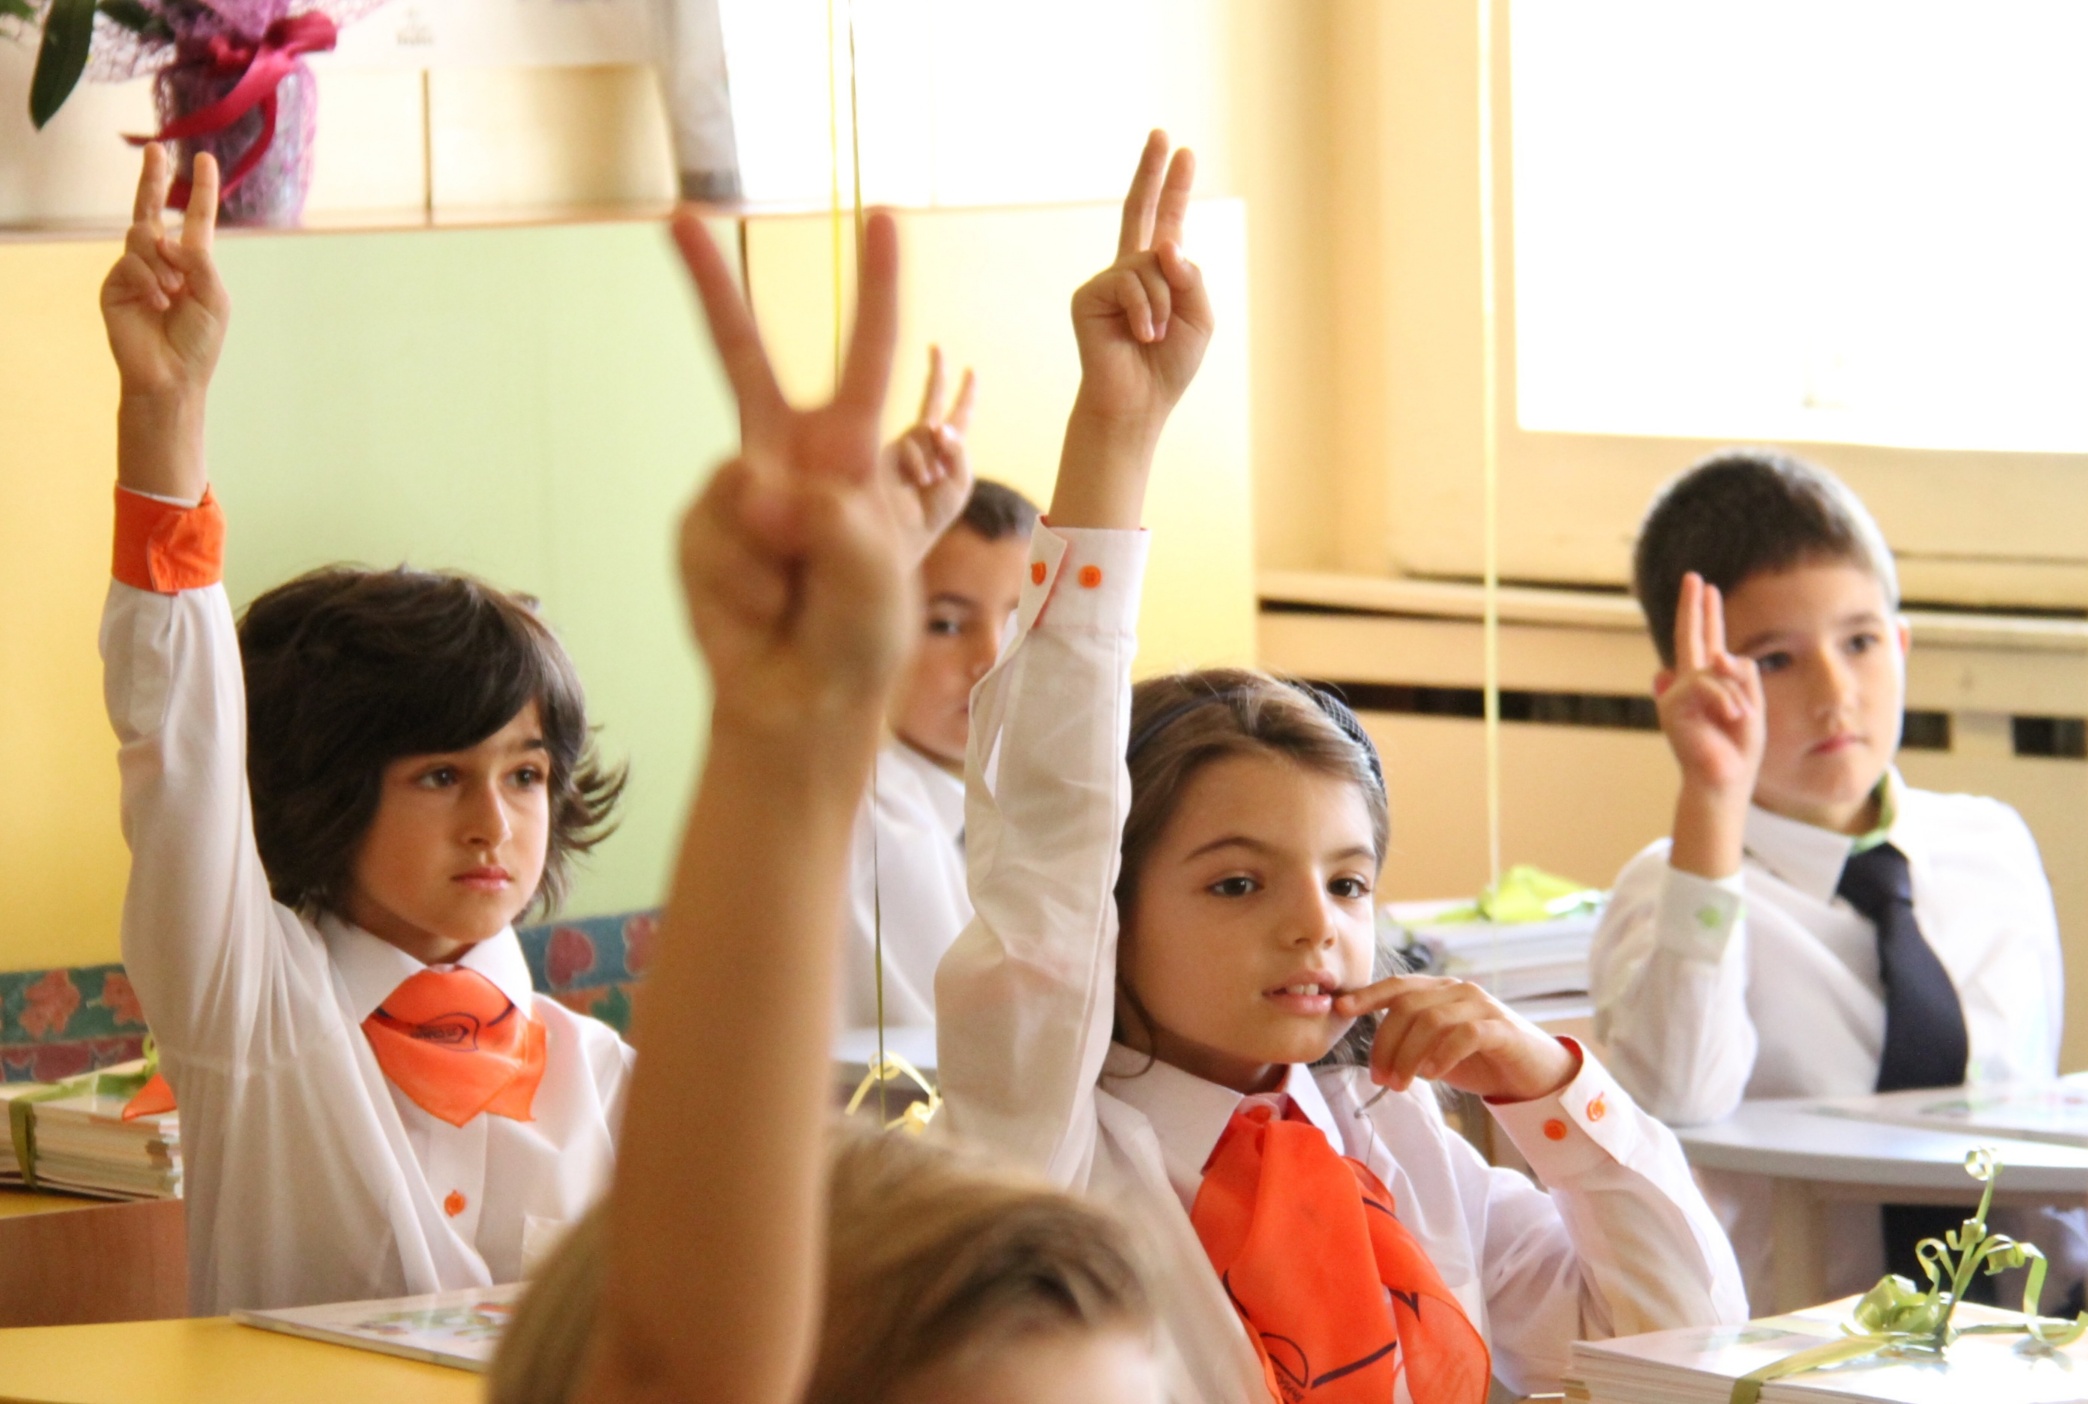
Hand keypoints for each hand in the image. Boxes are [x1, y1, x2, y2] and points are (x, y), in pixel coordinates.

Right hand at [103, 144, 226, 405]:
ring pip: (143, 237)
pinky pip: (131, 262)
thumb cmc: (199, 342)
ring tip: (172, 294)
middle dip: (153, 178)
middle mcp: (161, 262)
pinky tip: (157, 303)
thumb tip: (166, 236)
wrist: (172, 376)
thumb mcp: (213, 296)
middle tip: (157, 149)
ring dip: (164, 264)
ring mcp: (134, 271)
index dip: (200, 189)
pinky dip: (149, 280)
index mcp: (191, 263)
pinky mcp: (114, 285)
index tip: (203, 159)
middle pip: (152, 210)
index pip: (195, 219)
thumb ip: (199, 261)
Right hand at [670, 209, 912, 736]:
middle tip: (677, 215)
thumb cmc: (860, 633)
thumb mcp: (877, 571)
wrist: (804, 702)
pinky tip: (761, 614)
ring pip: (734, 481)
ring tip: (798, 600)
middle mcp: (791, 458)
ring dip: (771, 557)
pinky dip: (741, 584)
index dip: (878, 287)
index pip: (868, 356)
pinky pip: (711, 537)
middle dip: (708, 287)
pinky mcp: (699, 532)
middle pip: (742, 356)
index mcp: (853, 452)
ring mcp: (739, 493)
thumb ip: (829, 520)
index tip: (886, 217)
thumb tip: (754, 493)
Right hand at [882, 345, 975, 562]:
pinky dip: (920, 461)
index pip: (957, 419)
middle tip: (938, 348)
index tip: (972, 372)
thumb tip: (937, 425)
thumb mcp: (958, 484)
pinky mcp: (878, 450)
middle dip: (937, 376)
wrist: (897, 540)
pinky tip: (918, 482)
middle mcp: (919, 445)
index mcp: (943, 455)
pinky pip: (910, 443)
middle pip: (930, 403)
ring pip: (924, 429)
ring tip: (928, 484)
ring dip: (934, 455)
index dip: (965, 396)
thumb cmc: (929, 519)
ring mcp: (897, 446)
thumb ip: (958, 450)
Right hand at [1069, 131, 1211, 431]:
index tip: (1182, 151)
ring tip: (1154, 336)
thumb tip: (1165, 244)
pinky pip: (1130, 283)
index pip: (1168, 223)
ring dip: (1164, 305)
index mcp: (1160, 276)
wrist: (1137, 402)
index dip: (1174, 188)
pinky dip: (1145, 312)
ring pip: (1151, 265)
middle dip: (1152, 173)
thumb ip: (1191, 276)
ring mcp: (1107, 281)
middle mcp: (1131, 272)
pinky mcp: (1089, 296)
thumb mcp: (1199, 317)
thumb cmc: (1168, 365)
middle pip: (1140, 211)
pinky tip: (1141, 336)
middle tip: (1161, 133)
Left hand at [1334, 975, 1579, 1102]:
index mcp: (1440, 991)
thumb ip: (1411, 1041)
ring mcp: (1481, 1006)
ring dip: (1408, 1056)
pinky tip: (1432, 1074)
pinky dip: (1441, 1054)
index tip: (1340, 1010)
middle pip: (1407, 1007)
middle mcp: (1458, 991)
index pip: (1397, 986)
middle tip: (1380, 1078)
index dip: (1367, 995)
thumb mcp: (1437, 1049)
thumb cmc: (1480, 1060)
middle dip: (1386, 1044)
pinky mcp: (1501, 1029)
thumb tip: (1375, 1054)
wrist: (1534, 1074)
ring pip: (1431, 1020)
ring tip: (1401, 1084)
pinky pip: (1464, 1034)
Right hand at [1655, 572, 1765, 797]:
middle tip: (1694, 577)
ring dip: (1739, 695)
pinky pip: (1708, 684)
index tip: (1706, 587)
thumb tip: (1720, 655)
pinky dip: (1727, 702)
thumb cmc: (1738, 749)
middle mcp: (1689, 682)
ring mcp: (1677, 692)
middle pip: (1691, 636)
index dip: (1706, 613)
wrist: (1723, 781)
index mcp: (1711, 683)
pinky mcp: (1672, 704)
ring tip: (1738, 721)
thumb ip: (1740, 674)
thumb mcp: (1753, 704)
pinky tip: (1732, 719)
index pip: (1708, 640)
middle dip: (1694, 606)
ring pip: (1718, 668)